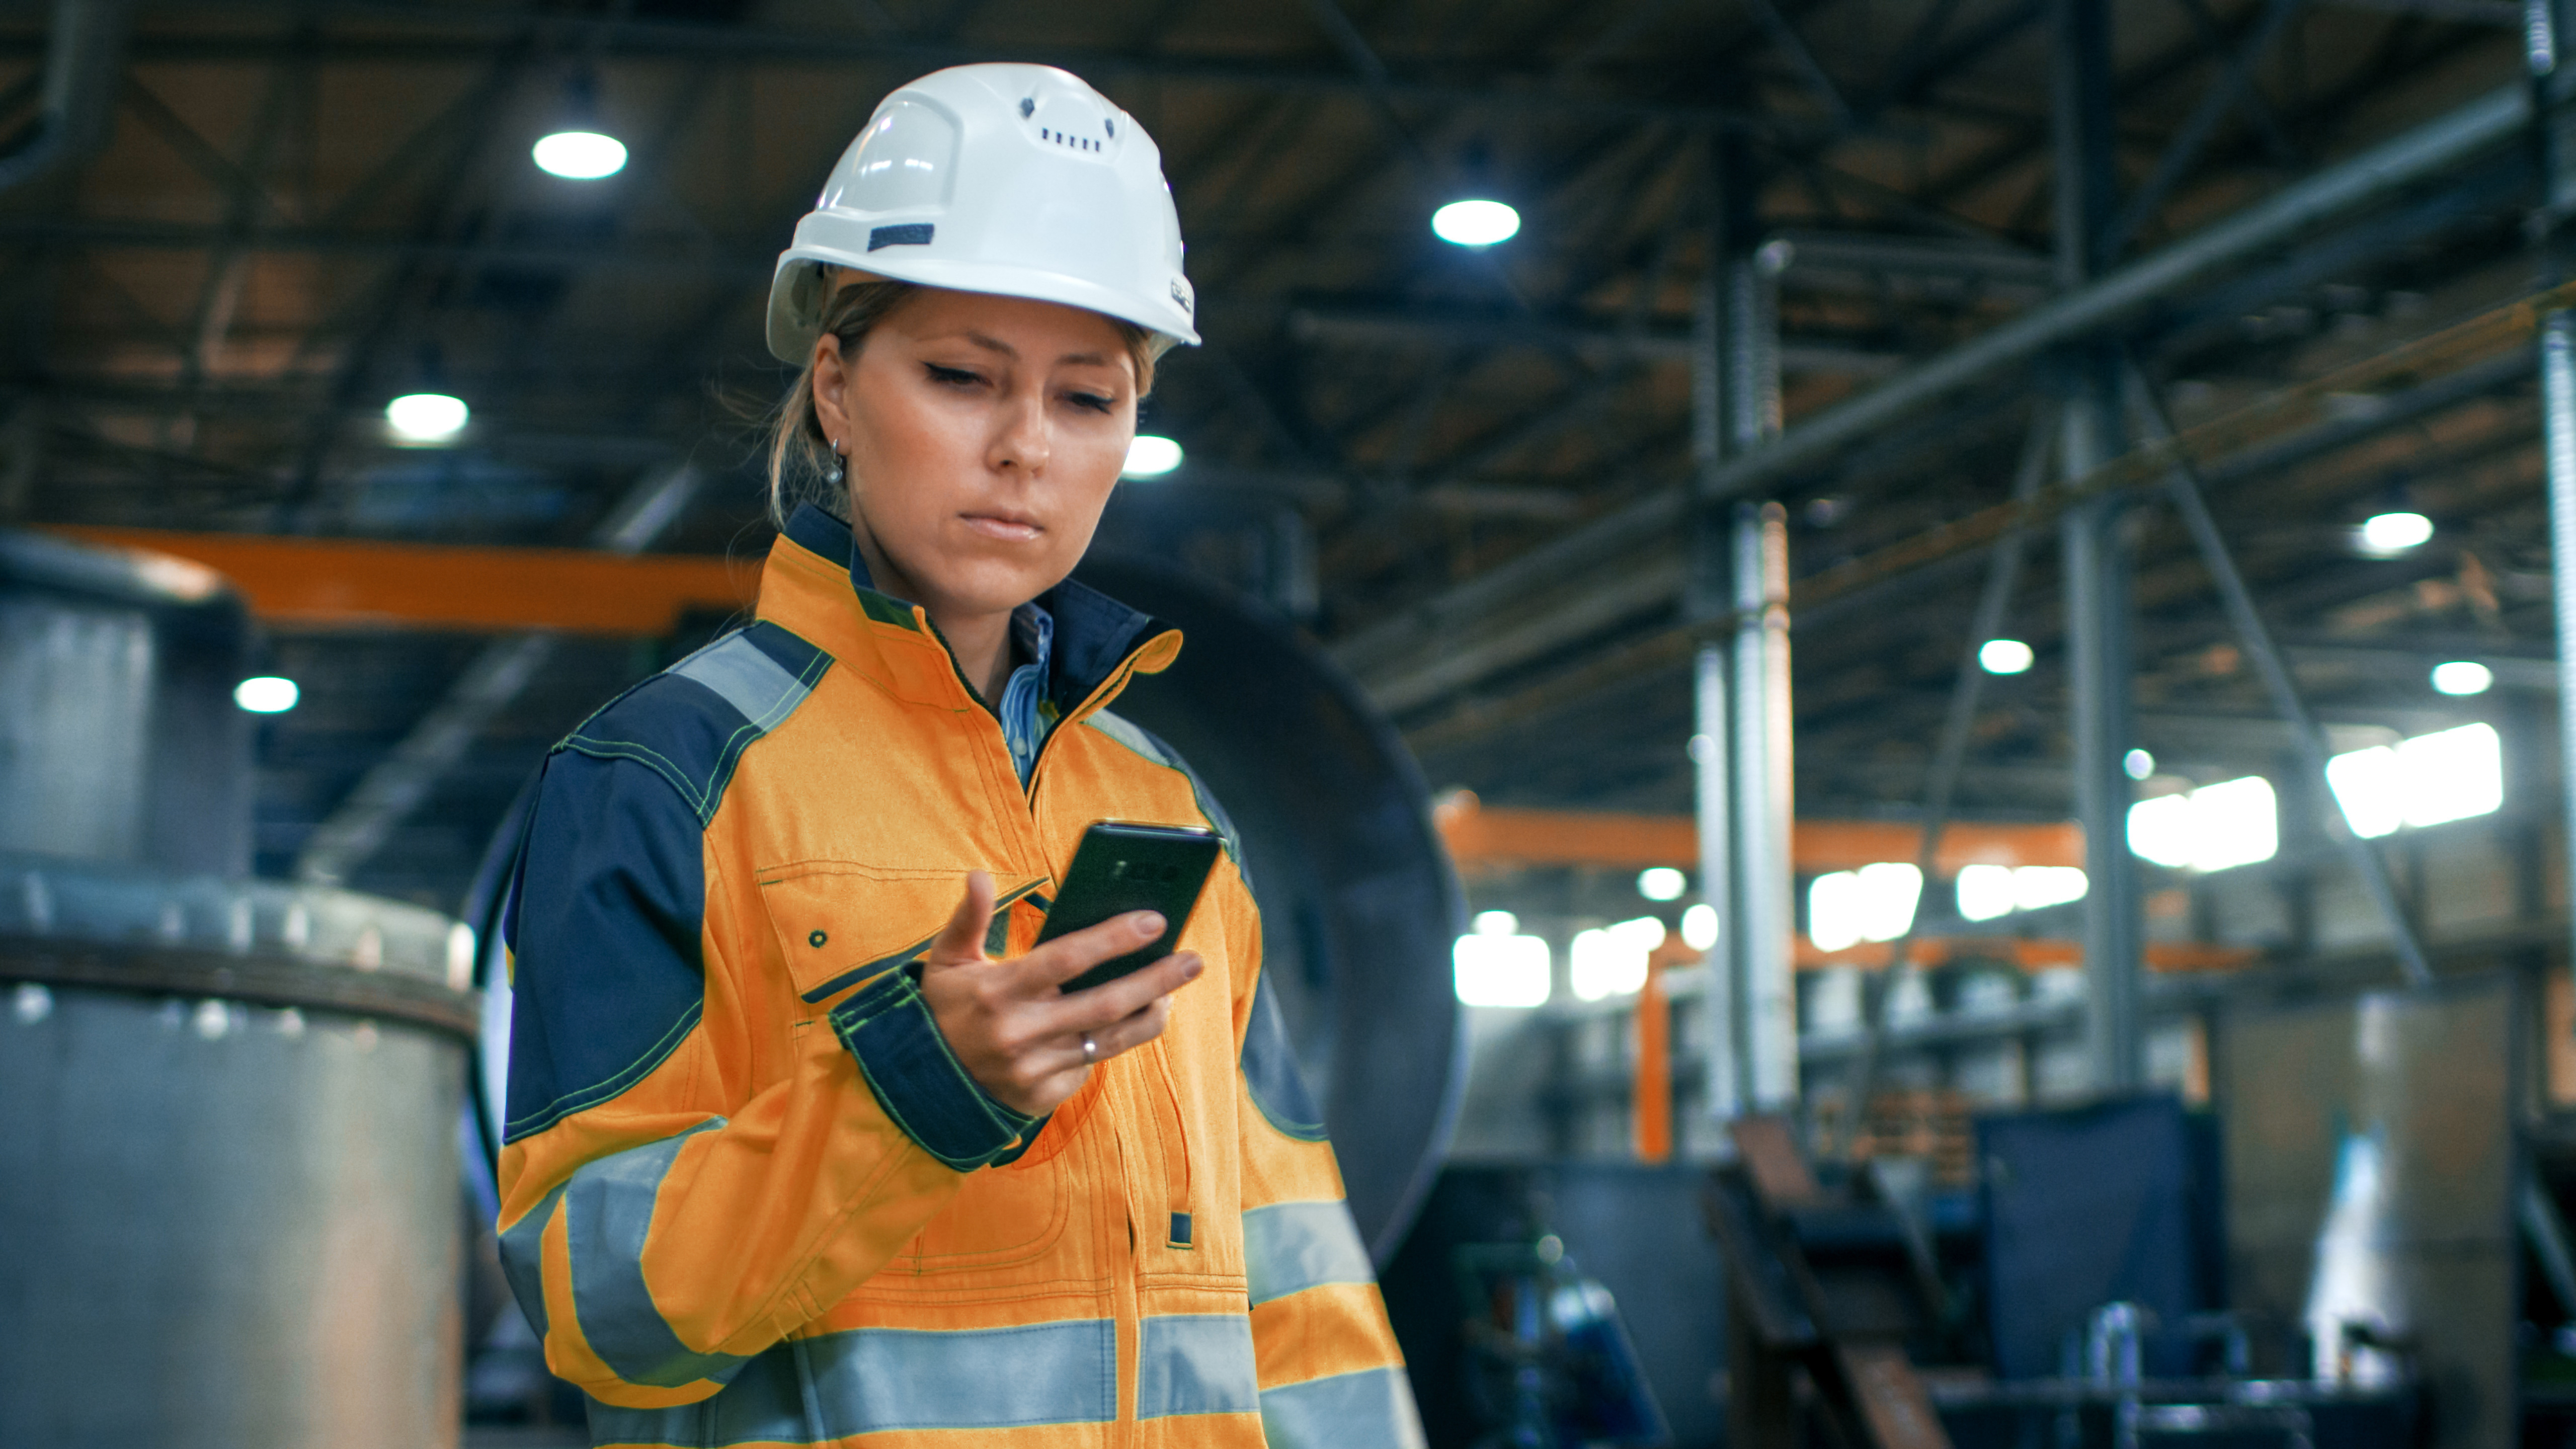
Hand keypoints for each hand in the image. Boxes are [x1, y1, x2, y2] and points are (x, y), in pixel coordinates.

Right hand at [918, 870, 1203, 1117]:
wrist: (921, 1083)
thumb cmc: (943, 1009)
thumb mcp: (945, 961)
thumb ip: (967, 918)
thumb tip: (979, 875)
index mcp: (997, 991)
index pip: (1067, 958)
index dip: (1115, 938)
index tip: (1155, 920)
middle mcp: (1019, 1032)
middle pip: (1105, 1004)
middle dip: (1157, 979)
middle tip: (1193, 960)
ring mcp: (1033, 1069)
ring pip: (1109, 1041)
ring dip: (1149, 1014)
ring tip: (1173, 992)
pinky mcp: (1041, 1097)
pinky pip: (1088, 1067)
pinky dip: (1107, 1044)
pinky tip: (1120, 1024)